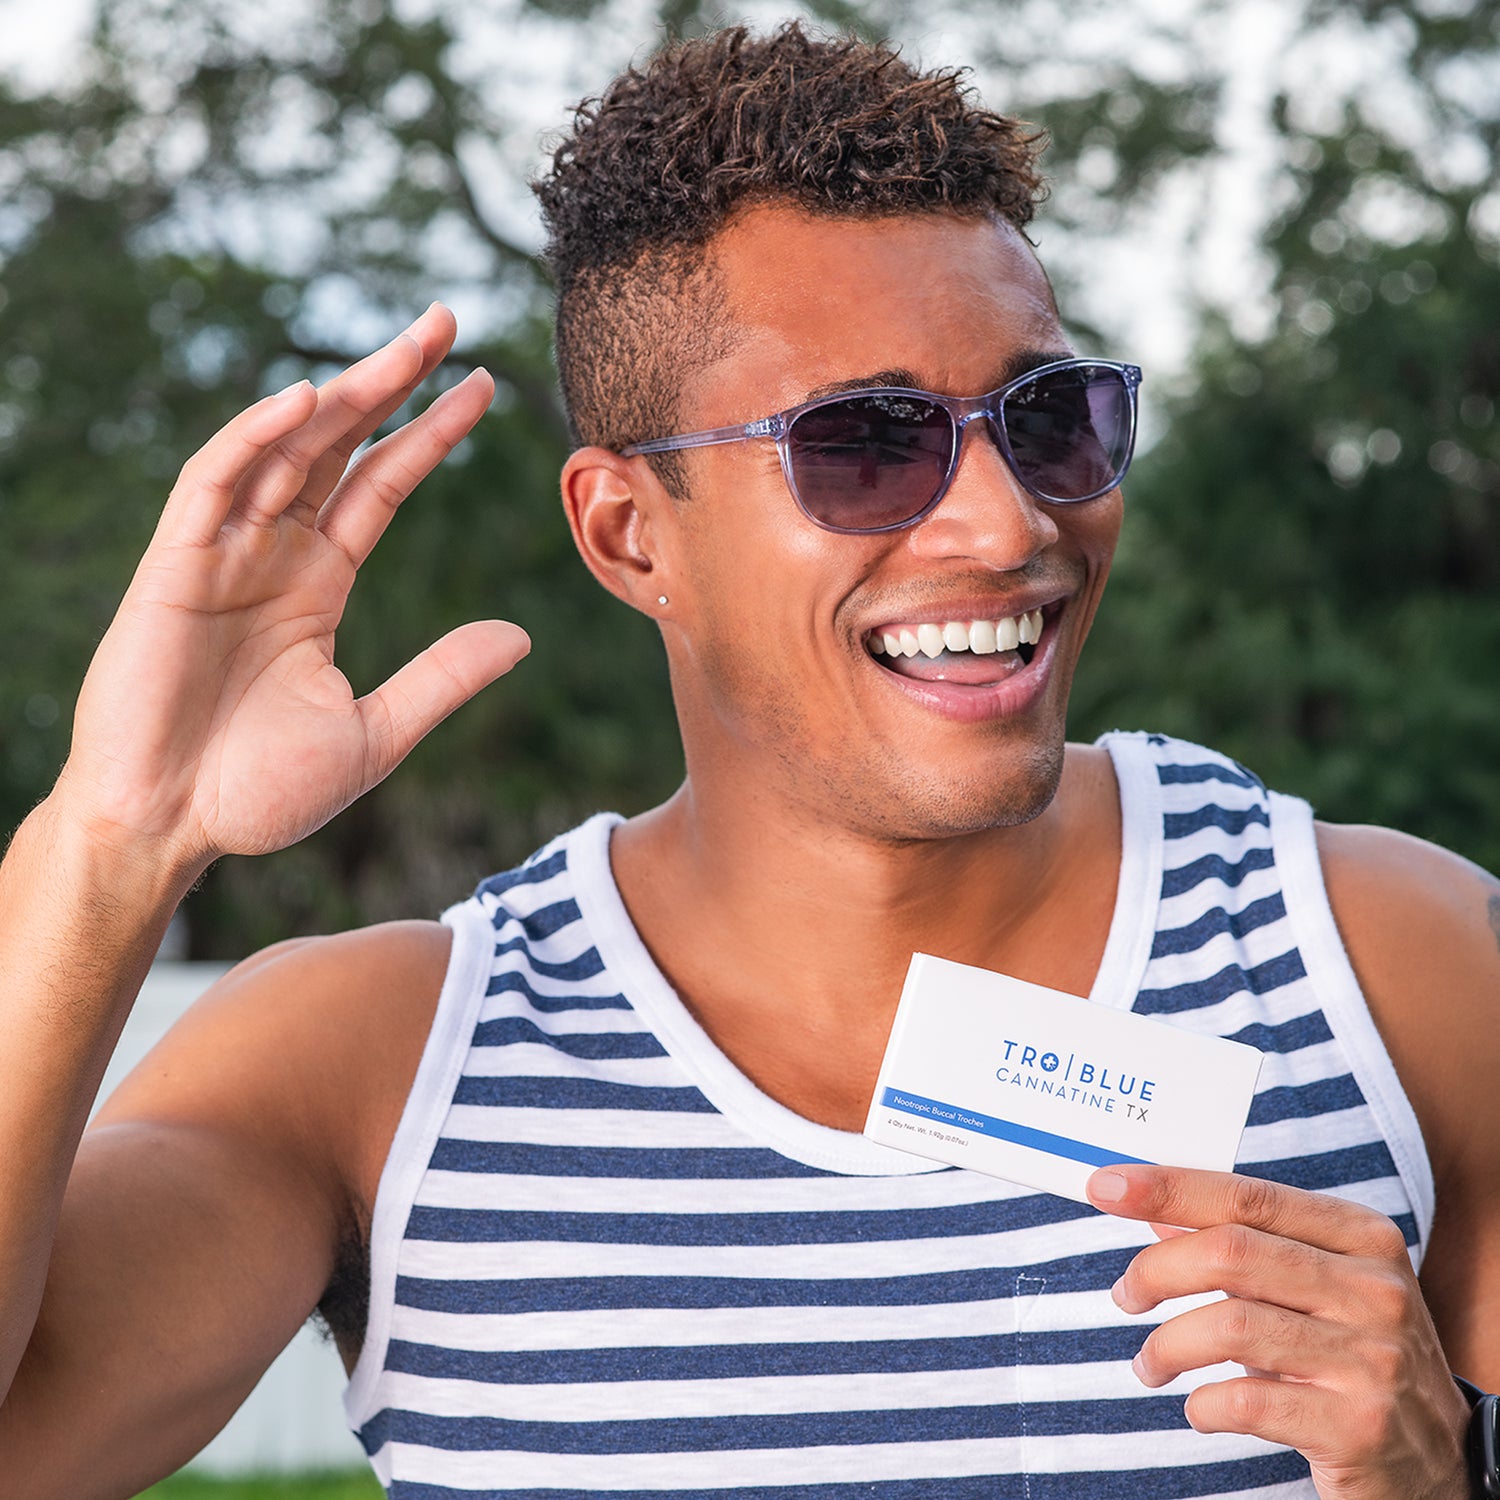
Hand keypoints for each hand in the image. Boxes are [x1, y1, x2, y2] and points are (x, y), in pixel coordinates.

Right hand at [56, 304, 529, 873]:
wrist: (170, 828)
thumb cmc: (259, 792)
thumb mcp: (374, 732)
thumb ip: (442, 678)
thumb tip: (522, 636)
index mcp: (318, 584)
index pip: (382, 487)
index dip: (429, 436)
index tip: (480, 388)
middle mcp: (273, 554)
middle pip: (340, 446)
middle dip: (391, 382)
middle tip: (446, 321)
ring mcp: (221, 553)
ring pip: (285, 449)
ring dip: (341, 392)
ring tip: (407, 346)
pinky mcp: (172, 566)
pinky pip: (213, 484)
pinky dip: (253, 440)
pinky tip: (306, 405)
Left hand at [1087, 1164, 1469, 1499]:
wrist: (1439, 1465)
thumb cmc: (1354, 1358)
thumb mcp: (1315, 1288)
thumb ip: (1243, 1244)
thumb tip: (1152, 1208)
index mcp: (1362, 1238)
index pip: (1246, 1196)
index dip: (1168, 1188)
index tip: (1103, 1187)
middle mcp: (1375, 1290)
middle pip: (1230, 1253)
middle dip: (1155, 1271)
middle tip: (1125, 1296)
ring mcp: (1373, 1359)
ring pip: (1229, 1325)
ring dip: (1166, 1345)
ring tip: (1150, 1364)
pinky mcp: (1360, 1427)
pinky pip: (1247, 1402)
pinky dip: (1202, 1404)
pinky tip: (1199, 1408)